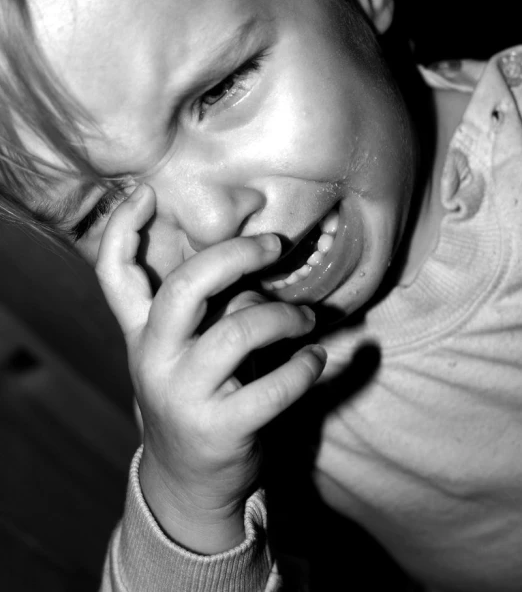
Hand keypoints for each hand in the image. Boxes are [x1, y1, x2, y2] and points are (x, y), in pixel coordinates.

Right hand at [95, 184, 326, 552]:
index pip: (115, 275)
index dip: (123, 230)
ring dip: (285, 315)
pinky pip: (274, 387)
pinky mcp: (220, 429)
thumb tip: (253, 263)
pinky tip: (316, 359)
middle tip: (274, 245)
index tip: (146, 192)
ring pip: (239, 331)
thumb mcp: (177, 353)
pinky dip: (305, 368)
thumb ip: (200, 309)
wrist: (185, 484)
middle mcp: (154, 359)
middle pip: (184, 289)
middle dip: (234, 256)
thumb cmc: (191, 397)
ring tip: (310, 318)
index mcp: (140, 334)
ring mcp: (184, 395)